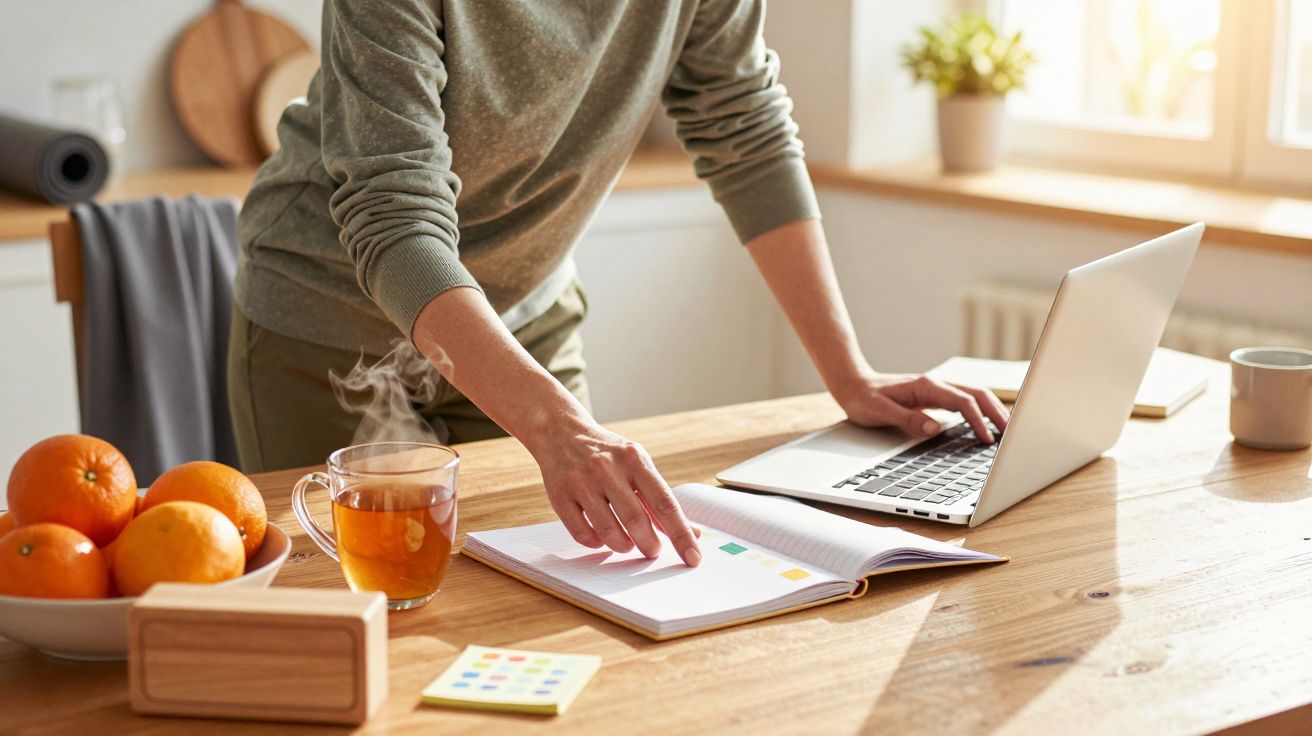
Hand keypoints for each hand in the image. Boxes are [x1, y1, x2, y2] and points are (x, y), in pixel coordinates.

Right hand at [532, 424, 702, 565]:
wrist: (561, 432)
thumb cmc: (608, 454)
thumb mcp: (638, 466)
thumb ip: (660, 500)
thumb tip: (691, 533)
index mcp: (634, 459)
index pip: (664, 503)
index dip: (680, 534)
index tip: (693, 557)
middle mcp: (607, 468)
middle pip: (636, 520)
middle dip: (649, 545)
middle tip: (653, 551)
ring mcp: (581, 482)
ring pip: (608, 531)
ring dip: (623, 546)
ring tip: (628, 545)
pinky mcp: (560, 495)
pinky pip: (582, 534)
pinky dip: (597, 544)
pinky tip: (602, 538)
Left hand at [835, 372, 1009, 442]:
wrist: (852, 384)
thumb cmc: (863, 398)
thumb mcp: (879, 411)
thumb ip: (907, 419)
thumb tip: (934, 429)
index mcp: (926, 386)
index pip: (962, 402)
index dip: (977, 420)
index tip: (986, 439)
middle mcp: (935, 385)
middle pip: (977, 394)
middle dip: (996, 413)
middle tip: (1012, 435)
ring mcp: (937, 390)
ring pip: (974, 396)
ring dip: (992, 411)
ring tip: (1006, 431)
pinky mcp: (934, 397)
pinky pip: (964, 402)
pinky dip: (980, 411)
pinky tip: (985, 425)